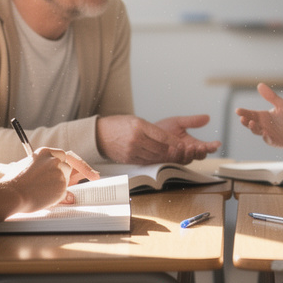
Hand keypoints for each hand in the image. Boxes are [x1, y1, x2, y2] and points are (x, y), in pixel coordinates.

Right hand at [7, 147, 96, 211]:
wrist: (10, 193)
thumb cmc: (14, 181)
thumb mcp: (30, 169)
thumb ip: (49, 171)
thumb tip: (68, 181)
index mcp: (46, 152)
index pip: (68, 156)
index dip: (80, 165)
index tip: (91, 173)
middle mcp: (55, 159)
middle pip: (70, 168)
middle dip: (73, 175)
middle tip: (92, 177)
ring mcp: (59, 172)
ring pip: (66, 181)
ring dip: (58, 187)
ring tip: (40, 190)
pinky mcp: (61, 185)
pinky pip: (63, 193)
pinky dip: (55, 197)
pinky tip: (42, 196)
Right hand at [97, 114, 218, 164]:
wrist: (99, 135)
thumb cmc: (119, 125)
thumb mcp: (136, 120)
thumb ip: (152, 129)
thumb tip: (169, 139)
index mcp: (139, 126)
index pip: (162, 136)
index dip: (174, 141)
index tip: (183, 144)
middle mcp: (136, 139)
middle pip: (160, 148)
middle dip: (172, 151)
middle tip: (181, 152)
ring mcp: (131, 150)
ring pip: (154, 156)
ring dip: (164, 157)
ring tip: (172, 156)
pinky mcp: (129, 159)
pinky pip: (146, 162)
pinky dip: (154, 160)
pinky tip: (159, 159)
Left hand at [155, 114, 221, 162]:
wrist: (144, 132)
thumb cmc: (161, 129)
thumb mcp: (179, 122)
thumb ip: (192, 121)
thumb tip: (207, 117)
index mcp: (191, 144)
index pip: (205, 148)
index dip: (212, 146)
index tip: (217, 143)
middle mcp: (185, 153)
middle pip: (198, 157)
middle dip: (202, 152)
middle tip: (203, 146)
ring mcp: (176, 157)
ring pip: (187, 160)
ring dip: (190, 154)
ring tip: (190, 146)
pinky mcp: (166, 160)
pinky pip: (173, 160)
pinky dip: (177, 154)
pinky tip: (178, 147)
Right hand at [234, 83, 282, 148]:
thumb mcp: (282, 105)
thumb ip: (271, 97)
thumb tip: (260, 84)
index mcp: (263, 116)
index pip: (250, 114)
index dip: (244, 112)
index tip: (237, 110)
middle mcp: (263, 125)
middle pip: (250, 123)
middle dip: (245, 121)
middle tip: (242, 118)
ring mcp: (267, 134)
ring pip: (257, 131)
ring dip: (253, 128)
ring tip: (252, 123)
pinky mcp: (274, 141)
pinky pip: (268, 140)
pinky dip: (266, 137)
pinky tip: (265, 133)